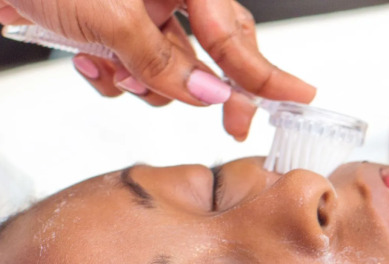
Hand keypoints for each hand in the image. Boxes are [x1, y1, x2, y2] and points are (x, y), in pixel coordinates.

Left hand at [0, 0, 315, 140]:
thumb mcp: (110, 18)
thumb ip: (164, 61)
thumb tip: (211, 95)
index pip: (234, 33)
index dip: (267, 72)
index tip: (299, 98)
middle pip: (213, 54)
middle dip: (207, 89)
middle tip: (234, 124)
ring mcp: (141, 13)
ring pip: (169, 72)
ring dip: (145, 85)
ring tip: (113, 69)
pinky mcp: (116, 30)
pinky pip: (133, 71)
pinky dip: (114, 78)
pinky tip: (89, 60)